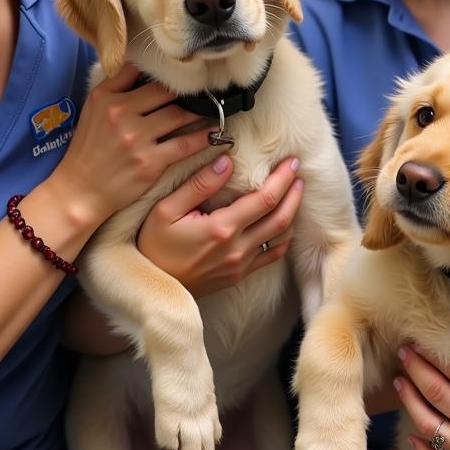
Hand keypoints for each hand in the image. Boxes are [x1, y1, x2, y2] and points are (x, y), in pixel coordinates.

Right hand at [49, 63, 213, 227]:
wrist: (80, 190)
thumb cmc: (89, 149)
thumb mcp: (93, 110)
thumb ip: (116, 88)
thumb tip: (143, 68)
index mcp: (105, 96)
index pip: (138, 69)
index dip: (162, 68)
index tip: (180, 67)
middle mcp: (120, 113)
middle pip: (165, 91)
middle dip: (186, 90)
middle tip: (205, 87)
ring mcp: (135, 138)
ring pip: (179, 115)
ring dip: (200, 112)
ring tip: (215, 108)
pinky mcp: (149, 161)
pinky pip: (185, 144)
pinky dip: (203, 137)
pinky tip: (215, 132)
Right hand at [137, 155, 302, 295]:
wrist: (152, 288)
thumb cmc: (154, 245)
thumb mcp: (166, 210)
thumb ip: (199, 184)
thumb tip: (227, 161)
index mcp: (222, 228)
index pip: (264, 199)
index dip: (282, 178)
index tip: (291, 161)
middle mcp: (237, 248)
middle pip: (280, 217)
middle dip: (293, 191)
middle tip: (298, 169)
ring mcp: (241, 265)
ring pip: (280, 237)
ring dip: (292, 212)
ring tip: (295, 191)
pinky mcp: (239, 275)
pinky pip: (271, 256)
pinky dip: (284, 237)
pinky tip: (285, 223)